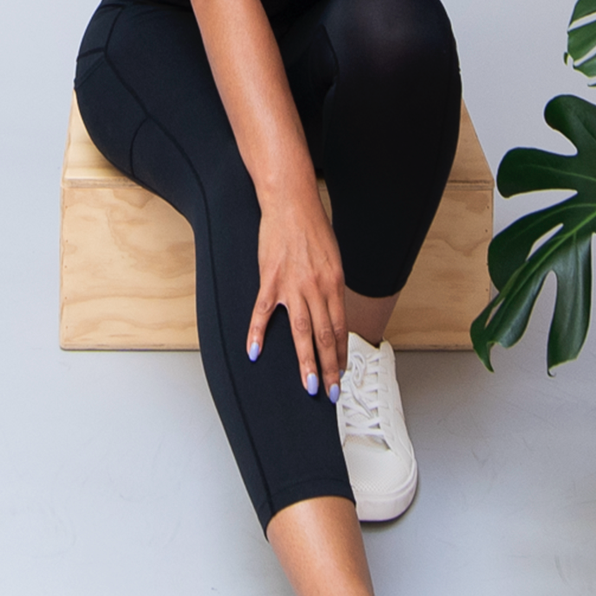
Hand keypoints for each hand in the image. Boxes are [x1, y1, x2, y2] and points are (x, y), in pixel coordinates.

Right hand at [246, 189, 348, 399]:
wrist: (291, 203)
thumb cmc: (314, 229)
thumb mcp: (333, 260)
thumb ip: (332, 288)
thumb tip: (332, 313)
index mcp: (334, 284)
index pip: (340, 328)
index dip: (341, 354)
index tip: (342, 373)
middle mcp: (317, 288)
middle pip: (325, 336)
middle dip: (329, 368)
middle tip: (330, 392)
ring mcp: (292, 285)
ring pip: (300, 332)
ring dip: (305, 361)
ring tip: (308, 385)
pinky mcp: (270, 279)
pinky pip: (263, 312)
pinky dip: (257, 333)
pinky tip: (254, 353)